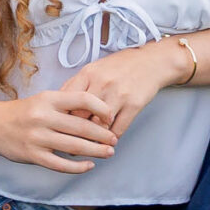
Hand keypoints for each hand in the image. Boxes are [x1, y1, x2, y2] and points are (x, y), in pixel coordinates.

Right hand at [0, 89, 118, 173]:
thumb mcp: (43, 100)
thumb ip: (66, 106)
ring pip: (74, 147)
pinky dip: (78, 167)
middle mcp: (43, 117)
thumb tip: (97, 116)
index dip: (101, 108)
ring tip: (109, 152)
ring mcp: (37, 137)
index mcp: (48, 99)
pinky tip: (88, 166)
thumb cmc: (23, 112)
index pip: (82, 99)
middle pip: (82, 126)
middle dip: (103, 135)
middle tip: (114, 140)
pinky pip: (60, 164)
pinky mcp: (33, 155)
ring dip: (96, 151)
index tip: (110, 117)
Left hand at [59, 43, 184, 138]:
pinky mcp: (134, 105)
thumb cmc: (120, 66)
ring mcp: (119, 95)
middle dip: (74, 132)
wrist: (151, 62)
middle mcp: (102, 84)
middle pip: (81, 115)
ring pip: (99, 126)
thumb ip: (76, 85)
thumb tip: (58, 104)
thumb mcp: (94, 68)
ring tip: (88, 147)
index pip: (67, 101)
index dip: (61, 117)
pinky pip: (118, 129)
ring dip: (93, 139)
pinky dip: (111, 139)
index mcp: (88, 74)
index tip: (58, 128)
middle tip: (70, 143)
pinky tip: (107, 142)